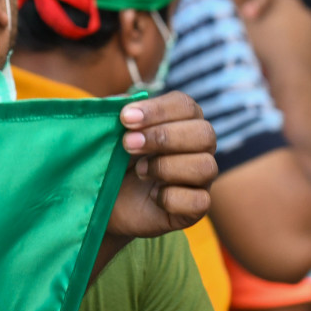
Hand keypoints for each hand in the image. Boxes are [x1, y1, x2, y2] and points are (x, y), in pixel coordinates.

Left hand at [108, 91, 217, 238]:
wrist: (103, 198)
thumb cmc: (111, 156)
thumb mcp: (109, 130)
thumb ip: (114, 111)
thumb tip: (123, 103)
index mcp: (181, 120)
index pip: (185, 106)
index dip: (157, 110)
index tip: (125, 118)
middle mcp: (198, 147)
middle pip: (205, 134)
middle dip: (163, 137)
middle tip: (127, 144)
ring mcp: (200, 179)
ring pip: (207, 166)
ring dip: (166, 166)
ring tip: (139, 169)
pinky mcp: (195, 207)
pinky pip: (200, 201)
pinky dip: (172, 197)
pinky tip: (152, 195)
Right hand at [240, 0, 310, 92]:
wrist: (293, 77)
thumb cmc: (266, 48)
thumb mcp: (243, 28)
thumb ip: (237, 15)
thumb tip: (231, 11)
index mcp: (288, 1)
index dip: (253, 4)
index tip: (244, 17)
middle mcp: (305, 12)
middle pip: (280, 10)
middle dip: (264, 18)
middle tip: (252, 30)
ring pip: (289, 27)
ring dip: (275, 33)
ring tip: (261, 47)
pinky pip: (296, 42)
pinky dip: (285, 46)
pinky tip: (273, 59)